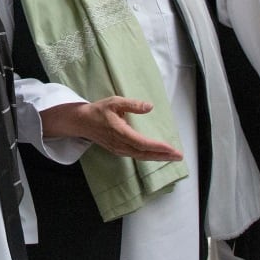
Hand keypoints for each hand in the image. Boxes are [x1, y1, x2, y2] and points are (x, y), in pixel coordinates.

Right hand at [40, 98, 182, 160]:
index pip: (142, 143)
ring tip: (172, 156)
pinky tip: (157, 155)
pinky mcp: (118, 151)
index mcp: (120, 132)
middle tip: (179, 156)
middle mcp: (120, 144)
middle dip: (163, 156)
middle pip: (144, 154)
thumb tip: (149, 107)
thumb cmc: (98, 111)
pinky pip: (137, 156)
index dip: (158, 147)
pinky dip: (149, 156)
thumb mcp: (114, 102)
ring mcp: (119, 149)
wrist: (81, 122)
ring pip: (141, 156)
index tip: (171, 148)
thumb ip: (132, 104)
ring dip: (157, 157)